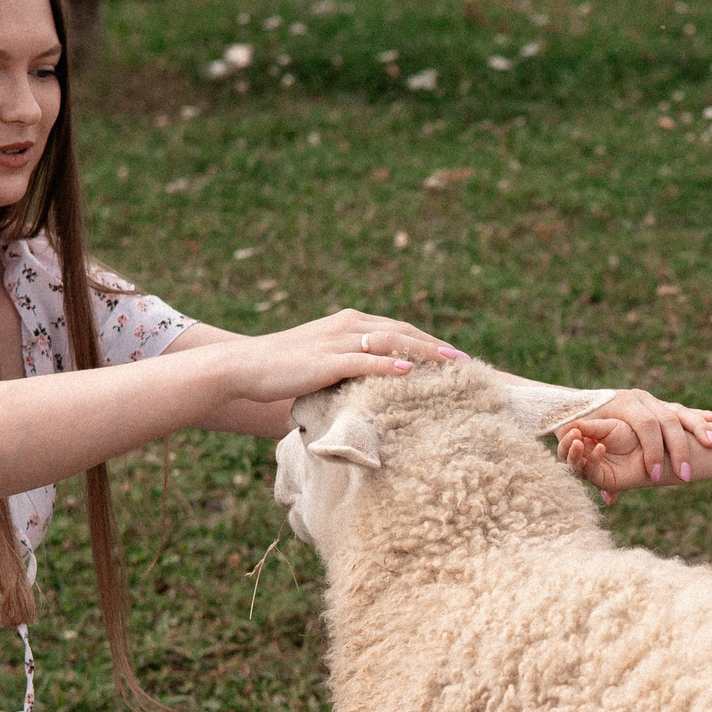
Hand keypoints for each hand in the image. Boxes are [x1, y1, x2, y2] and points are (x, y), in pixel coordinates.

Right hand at [221, 309, 462, 403]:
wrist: (243, 365)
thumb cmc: (281, 370)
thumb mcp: (322, 363)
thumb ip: (348, 368)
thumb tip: (371, 388)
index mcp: (350, 323)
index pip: (399, 329)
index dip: (429, 341)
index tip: (454, 356)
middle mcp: (349, 325)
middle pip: (404, 331)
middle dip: (437, 345)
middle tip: (467, 361)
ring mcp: (338, 341)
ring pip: (392, 342)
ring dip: (426, 352)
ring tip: (453, 364)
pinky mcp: (327, 360)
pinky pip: (365, 361)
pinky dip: (390, 365)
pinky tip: (411, 372)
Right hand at [557, 416, 652, 496]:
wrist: (653, 447)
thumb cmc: (632, 432)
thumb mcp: (608, 426)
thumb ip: (589, 427)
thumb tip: (567, 425)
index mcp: (584, 440)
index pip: (566, 440)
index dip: (564, 434)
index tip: (568, 425)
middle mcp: (586, 456)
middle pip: (565, 455)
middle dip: (565, 445)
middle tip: (572, 435)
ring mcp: (593, 469)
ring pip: (574, 465)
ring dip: (574, 454)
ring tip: (578, 442)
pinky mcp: (603, 481)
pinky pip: (591, 472)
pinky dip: (593, 460)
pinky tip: (600, 448)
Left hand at [558, 391, 711, 489]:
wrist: (579, 398)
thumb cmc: (578, 423)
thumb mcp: (580, 443)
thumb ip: (595, 467)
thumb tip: (609, 498)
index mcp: (626, 403)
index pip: (647, 425)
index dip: (653, 451)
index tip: (656, 476)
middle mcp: (643, 399)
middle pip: (669, 420)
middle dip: (680, 449)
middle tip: (686, 476)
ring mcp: (655, 402)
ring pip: (682, 413)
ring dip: (700, 429)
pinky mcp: (664, 407)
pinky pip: (687, 413)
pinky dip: (703, 417)